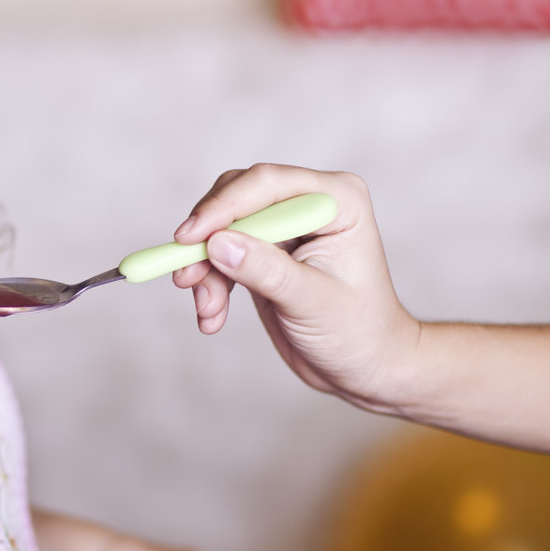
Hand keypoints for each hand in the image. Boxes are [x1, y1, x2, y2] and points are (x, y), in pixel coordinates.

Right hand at [171, 163, 419, 413]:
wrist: (364, 366)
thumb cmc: (358, 332)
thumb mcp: (312, 302)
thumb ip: (266, 270)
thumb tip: (217, 243)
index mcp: (337, 200)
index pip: (267, 184)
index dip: (222, 208)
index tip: (188, 239)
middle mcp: (307, 203)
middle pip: (236, 199)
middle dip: (207, 240)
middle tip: (185, 277)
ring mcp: (283, 227)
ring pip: (220, 229)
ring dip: (204, 270)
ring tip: (207, 310)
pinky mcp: (263, 251)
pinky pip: (219, 254)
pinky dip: (209, 284)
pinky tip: (212, 317)